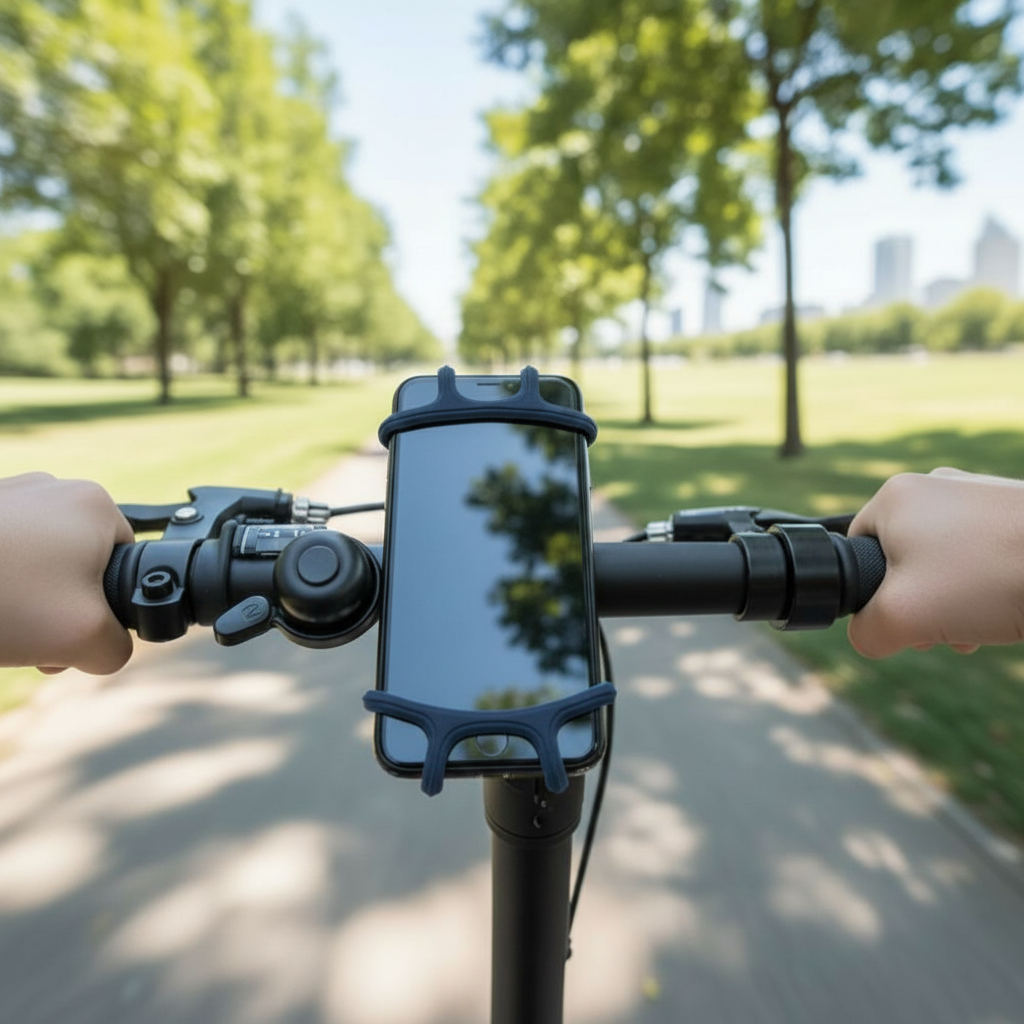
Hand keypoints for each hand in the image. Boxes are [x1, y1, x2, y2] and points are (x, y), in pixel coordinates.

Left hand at [0, 473, 133, 673]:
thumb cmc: (3, 600)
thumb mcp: (88, 640)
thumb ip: (118, 647)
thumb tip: (107, 647)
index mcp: (95, 505)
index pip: (128, 563)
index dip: (106, 609)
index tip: (70, 638)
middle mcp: (54, 489)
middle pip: (80, 565)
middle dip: (61, 610)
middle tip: (35, 642)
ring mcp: (8, 495)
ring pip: (37, 563)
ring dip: (27, 602)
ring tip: (4, 626)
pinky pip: (4, 555)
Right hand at [847, 468, 1023, 657]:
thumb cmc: (989, 579)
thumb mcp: (901, 617)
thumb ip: (865, 631)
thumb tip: (869, 635)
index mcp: (894, 497)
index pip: (856, 552)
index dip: (874, 597)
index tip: (908, 622)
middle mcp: (932, 486)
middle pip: (904, 559)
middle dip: (921, 604)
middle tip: (944, 632)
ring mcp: (978, 495)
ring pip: (945, 561)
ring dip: (955, 601)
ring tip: (980, 625)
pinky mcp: (1013, 512)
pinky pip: (982, 554)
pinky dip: (987, 586)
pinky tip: (1006, 608)